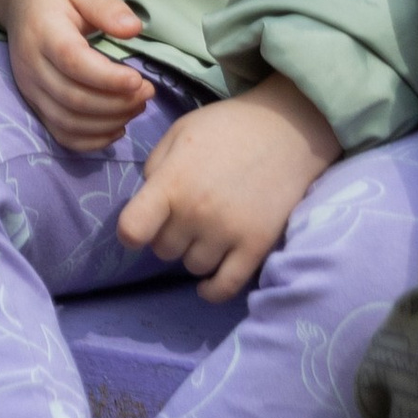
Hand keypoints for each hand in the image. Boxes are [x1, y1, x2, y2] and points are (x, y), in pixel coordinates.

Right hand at [0, 0, 155, 151]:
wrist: (22, 2)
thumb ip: (106, 5)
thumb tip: (133, 29)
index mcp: (42, 30)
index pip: (72, 62)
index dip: (108, 78)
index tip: (140, 79)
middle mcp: (30, 65)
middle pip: (73, 98)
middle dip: (116, 103)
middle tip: (147, 92)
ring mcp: (29, 89)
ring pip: (69, 122)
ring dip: (109, 122)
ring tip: (137, 106)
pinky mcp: (35, 105)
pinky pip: (62, 135)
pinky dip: (93, 141)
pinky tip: (117, 126)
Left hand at [117, 75, 342, 302]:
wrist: (286, 130)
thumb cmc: (226, 127)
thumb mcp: (178, 133)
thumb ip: (155, 168)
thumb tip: (147, 204)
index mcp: (172, 182)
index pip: (132, 229)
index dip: (130, 233)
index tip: (139, 227)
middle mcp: (196, 213)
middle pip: (163, 250)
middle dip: (167, 235)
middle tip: (183, 217)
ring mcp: (227, 233)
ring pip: (192, 267)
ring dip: (193, 253)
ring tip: (204, 232)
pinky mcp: (256, 247)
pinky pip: (225, 287)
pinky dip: (212, 290)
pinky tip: (206, 283)